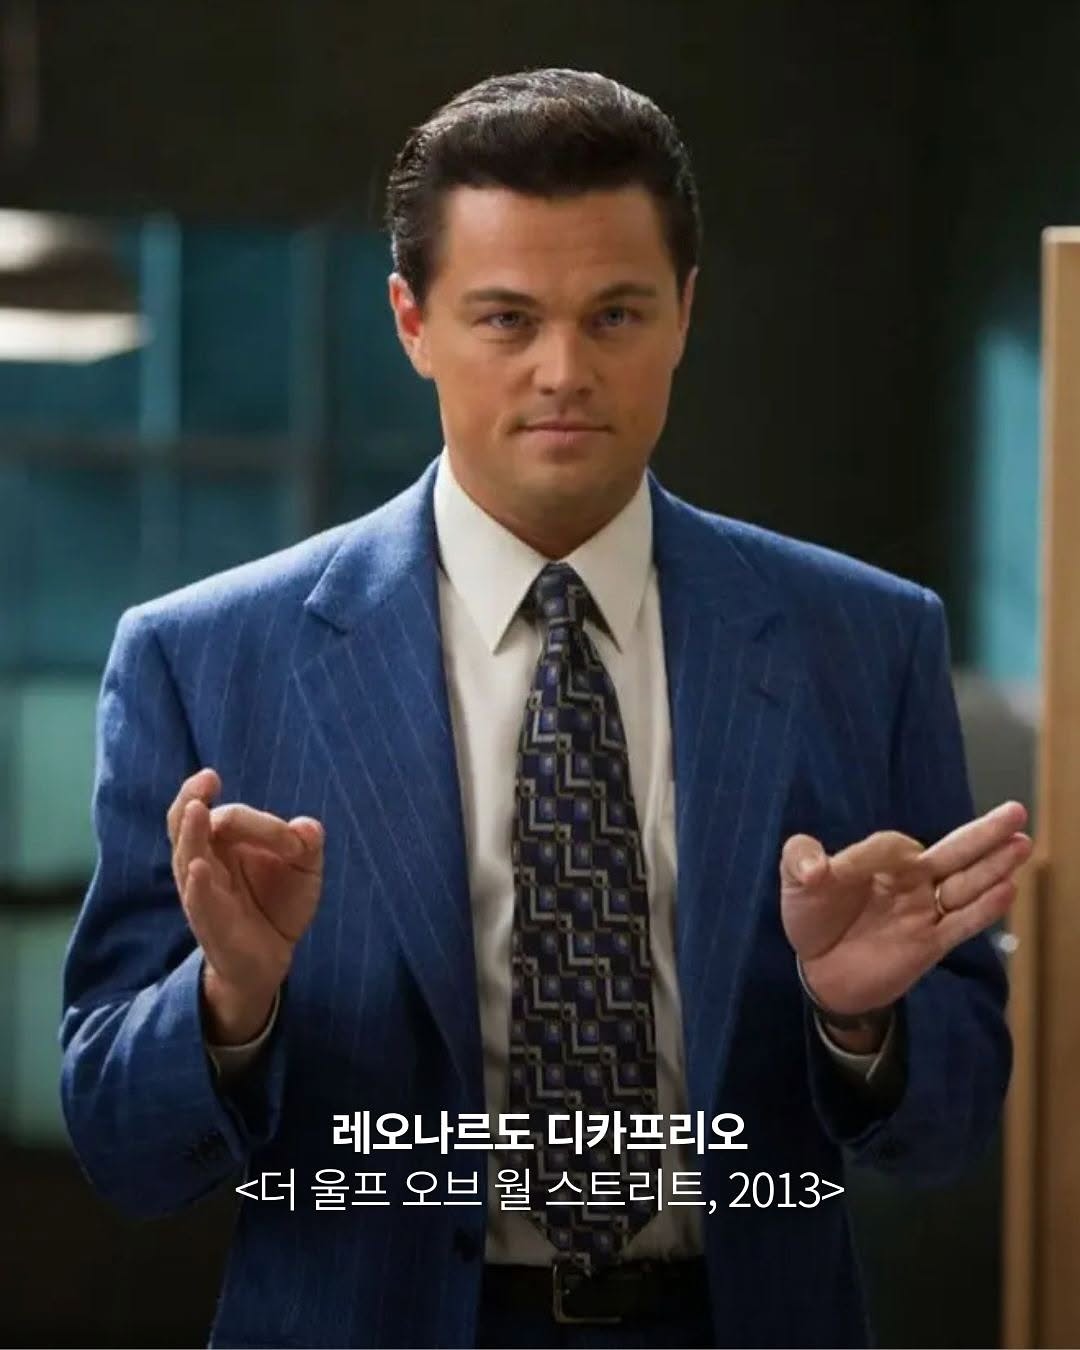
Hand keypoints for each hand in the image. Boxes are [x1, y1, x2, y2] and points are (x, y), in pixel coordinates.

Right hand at [167, 768, 324, 1042]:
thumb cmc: (280, 902)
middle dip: (191, 799)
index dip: (261, 823)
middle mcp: (204, 863)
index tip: (295, 841)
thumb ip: (307, 845)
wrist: (273, 955)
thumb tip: (308, 827)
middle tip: (206, 778)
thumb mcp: (304, 869)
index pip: (229, 818)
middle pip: (185, 825)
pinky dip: (198, 885)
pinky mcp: (211, 925)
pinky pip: (200, 902)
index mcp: (220, 843)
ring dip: (191, 834)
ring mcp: (203, 894)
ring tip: (195, 809)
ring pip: (188, 859)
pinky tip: (199, 867)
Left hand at [780, 800, 1031, 1016]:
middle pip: (953, 853)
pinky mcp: (930, 943)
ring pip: (965, 885)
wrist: (820, 969)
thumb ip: (800, 860)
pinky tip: (1007, 889)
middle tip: (1017, 811)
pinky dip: (983, 909)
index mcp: (881, 859)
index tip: (840, 872)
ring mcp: (923, 911)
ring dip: (993, 866)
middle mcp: (911, 880)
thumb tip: (816, 869)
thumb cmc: (813, 916)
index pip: (893, 848)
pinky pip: (961, 923)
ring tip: (1022, 843)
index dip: (875, 857)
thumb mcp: (795, 881)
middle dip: (983, 834)